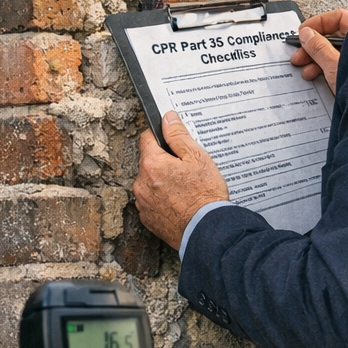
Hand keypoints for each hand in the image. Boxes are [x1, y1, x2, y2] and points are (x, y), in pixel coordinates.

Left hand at [132, 111, 229, 246]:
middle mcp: (141, 182)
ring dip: (162, 183)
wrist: (206, 230)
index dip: (162, 137)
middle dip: (164, 163)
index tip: (173, 142)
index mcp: (151, 163)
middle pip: (149, 162)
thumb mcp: (197, 157)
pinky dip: (162, 201)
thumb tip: (167, 118)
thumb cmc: (205, 194)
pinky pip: (152, 202)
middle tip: (186, 171)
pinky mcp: (147, 219)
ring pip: (150, 183)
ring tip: (185, 190)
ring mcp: (142, 203)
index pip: (147, 138)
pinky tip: (180, 203)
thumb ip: (178, 135)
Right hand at [291, 8, 347, 92]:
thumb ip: (319, 48)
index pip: (339, 18)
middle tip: (299, 55)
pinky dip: (327, 70)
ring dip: (317, 61)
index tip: (302, 32)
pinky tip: (317, 78)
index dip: (318, 23)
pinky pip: (341, 67)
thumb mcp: (335, 65)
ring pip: (336, 54)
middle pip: (335, 37)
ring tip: (306, 71)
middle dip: (313, 46)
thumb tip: (307, 34)